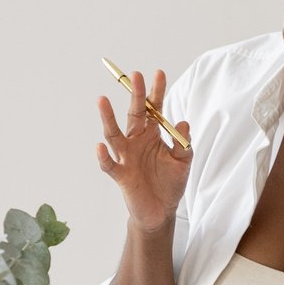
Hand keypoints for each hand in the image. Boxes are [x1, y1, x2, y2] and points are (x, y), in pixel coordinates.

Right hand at [96, 68, 192, 232]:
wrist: (161, 211)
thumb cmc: (170, 184)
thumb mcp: (183, 161)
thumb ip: (183, 143)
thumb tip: (183, 123)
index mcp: (152, 134)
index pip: (153, 109)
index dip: (155, 92)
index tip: (159, 73)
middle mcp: (136, 141)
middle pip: (134, 114)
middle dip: (135, 95)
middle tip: (136, 76)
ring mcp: (126, 156)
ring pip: (114, 134)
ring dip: (108, 118)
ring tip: (102, 100)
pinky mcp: (121, 175)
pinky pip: (109, 164)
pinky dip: (103, 156)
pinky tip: (99, 146)